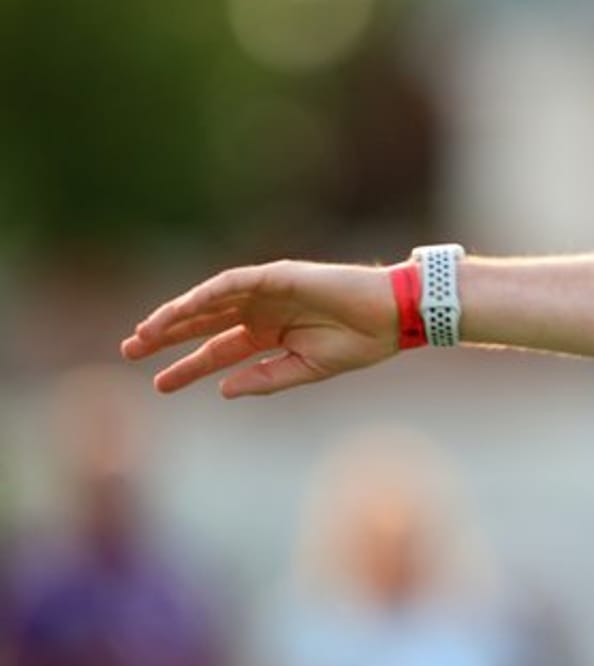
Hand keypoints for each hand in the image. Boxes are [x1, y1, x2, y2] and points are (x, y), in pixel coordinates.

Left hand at [120, 260, 398, 396]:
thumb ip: (265, 379)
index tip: (159, 385)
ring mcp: (267, 292)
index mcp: (270, 335)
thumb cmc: (359, 343)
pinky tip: (180, 311)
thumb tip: (223, 390)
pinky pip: (230, 284)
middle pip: (203, 324)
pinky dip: (204, 295)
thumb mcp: (306, 370)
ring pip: (209, 302)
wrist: (391, 317)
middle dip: (167, 337)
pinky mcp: (276, 276)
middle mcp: (262, 311)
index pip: (218, 350)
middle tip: (130, 352)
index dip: (187, 366)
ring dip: (175, 316)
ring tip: (144, 335)